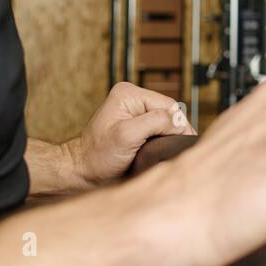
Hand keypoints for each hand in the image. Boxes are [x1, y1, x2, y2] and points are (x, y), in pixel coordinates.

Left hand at [69, 82, 195, 186]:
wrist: (82, 171)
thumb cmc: (97, 156)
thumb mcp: (127, 136)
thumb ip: (155, 122)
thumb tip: (179, 123)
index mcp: (129, 93)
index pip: (168, 105)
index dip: (178, 124)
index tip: (183, 143)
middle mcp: (132, 97)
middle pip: (168, 111)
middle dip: (172, 130)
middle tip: (173, 150)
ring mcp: (134, 109)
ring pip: (165, 120)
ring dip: (167, 135)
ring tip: (164, 150)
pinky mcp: (135, 122)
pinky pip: (158, 126)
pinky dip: (161, 138)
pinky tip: (158, 148)